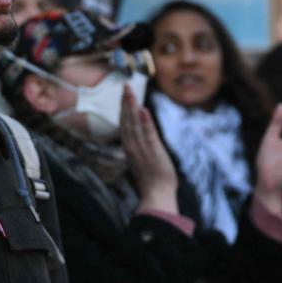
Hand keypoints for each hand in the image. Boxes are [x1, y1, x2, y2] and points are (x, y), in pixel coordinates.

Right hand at [120, 85, 178, 212]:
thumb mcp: (142, 161)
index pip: (125, 124)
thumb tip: (141, 137)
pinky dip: (145, 122)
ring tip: (130, 92)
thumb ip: (140, 148)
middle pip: (127, 121)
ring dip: (132, 107)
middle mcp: (133, 147)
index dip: (124, 109)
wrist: (157, 196)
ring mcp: (142, 148)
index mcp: (130, 148)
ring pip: (135, 124)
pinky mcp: (153, 151)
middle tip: (125, 86)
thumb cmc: (152, 181)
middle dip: (126, 102)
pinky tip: (143, 109)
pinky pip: (148, 134)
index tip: (124, 95)